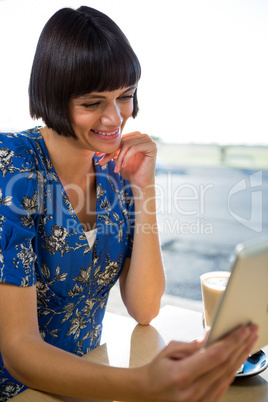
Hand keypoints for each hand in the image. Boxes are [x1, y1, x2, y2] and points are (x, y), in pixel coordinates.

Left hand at [97, 132, 156, 189]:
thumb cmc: (130, 172)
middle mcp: (143, 136)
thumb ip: (113, 149)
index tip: (97, 155)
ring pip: (127, 144)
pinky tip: (123, 166)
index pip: (119, 139)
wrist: (140, 184)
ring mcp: (149, 140)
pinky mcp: (152, 147)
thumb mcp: (118, 158)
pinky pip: (134, 148)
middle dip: (112, 152)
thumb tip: (100, 144)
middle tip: (103, 162)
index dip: (109, 147)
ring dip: (119, 157)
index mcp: (136, 136)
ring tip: (116, 168)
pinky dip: (126, 157)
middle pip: (123, 140)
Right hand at [137, 324, 257, 401]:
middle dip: (242, 346)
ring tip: (249, 342)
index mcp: (182, 375)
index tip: (242, 330)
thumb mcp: (169, 351)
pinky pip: (224, 385)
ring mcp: (200, 400)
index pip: (215, 356)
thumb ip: (191, 345)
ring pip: (228, 376)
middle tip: (251, 331)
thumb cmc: (156, 371)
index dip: (232, 341)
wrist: (147, 393)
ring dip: (241, 357)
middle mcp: (194, 391)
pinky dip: (233, 370)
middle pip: (226, 365)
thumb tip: (210, 336)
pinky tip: (239, 358)